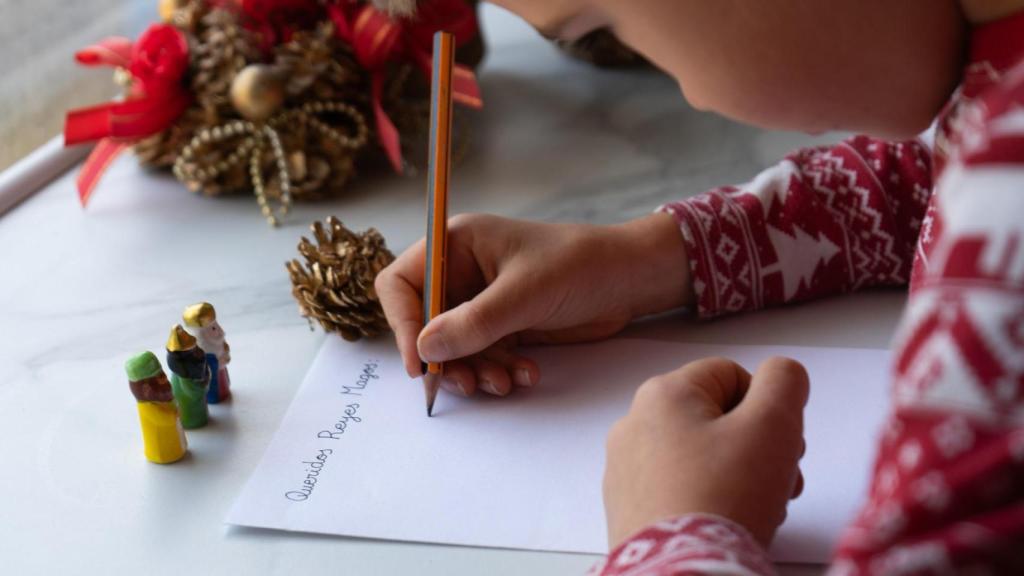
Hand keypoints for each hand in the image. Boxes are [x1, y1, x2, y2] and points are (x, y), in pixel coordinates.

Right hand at [375, 212, 690, 396]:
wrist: (630, 279)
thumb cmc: (580, 266)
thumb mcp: (525, 294)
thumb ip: (474, 323)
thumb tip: (424, 349)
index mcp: (457, 244)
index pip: (403, 283)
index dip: (403, 322)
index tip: (419, 362)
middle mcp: (463, 272)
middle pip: (425, 323)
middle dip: (446, 357)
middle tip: (467, 383)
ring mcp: (483, 300)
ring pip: (455, 347)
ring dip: (475, 369)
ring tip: (504, 382)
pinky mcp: (505, 324)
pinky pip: (483, 355)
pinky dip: (498, 370)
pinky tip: (525, 374)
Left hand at [603, 356, 807, 547]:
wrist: (681, 571)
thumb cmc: (726, 495)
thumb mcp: (772, 424)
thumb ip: (784, 382)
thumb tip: (782, 372)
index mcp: (662, 394)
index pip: (730, 375)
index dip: (765, 407)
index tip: (780, 442)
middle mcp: (633, 424)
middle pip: (714, 418)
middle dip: (755, 445)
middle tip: (779, 479)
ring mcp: (625, 469)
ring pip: (698, 456)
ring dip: (737, 475)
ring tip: (756, 508)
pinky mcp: (626, 508)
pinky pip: (677, 490)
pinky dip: (706, 501)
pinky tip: (725, 524)